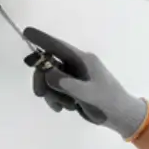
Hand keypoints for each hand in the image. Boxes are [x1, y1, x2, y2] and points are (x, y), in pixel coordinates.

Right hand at [21, 27, 148, 139]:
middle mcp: (77, 65)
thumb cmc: (109, 102)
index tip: (26, 32)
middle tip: (40, 94)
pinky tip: (63, 109)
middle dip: (42, 79)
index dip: (42, 39)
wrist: (121, 117)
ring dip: (52, 93)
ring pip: (50, 79)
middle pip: (49, 64)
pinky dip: (55, 99)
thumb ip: (67, 84)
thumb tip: (47, 72)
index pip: (58, 46)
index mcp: (83, 60)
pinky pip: (55, 89)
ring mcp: (75, 76)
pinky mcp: (73, 88)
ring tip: (64, 106)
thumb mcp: (89, 94)